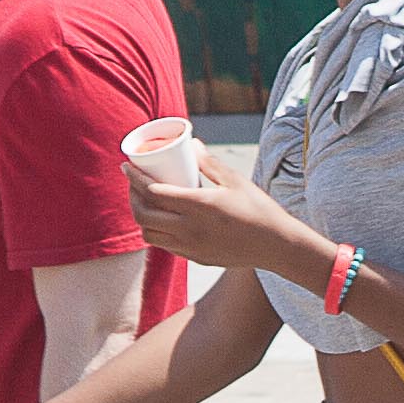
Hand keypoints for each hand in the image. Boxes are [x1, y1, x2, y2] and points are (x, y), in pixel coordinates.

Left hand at [128, 145, 307, 273]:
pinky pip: (165, 245)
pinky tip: (162, 220)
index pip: (152, 192)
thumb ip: (209, 163)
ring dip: (142, 217)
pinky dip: (156, 231)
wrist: (276, 246)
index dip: (134, 178)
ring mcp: (191, 247)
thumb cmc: (259, 209)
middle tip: (134, 183)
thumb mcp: (236, 180)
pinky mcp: (196, 258)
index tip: (127, 166)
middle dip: (132, 197)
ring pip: (149, 234)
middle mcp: (190, 229)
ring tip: (145, 203)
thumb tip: (191, 144)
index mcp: (199, 206)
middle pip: (143, 215)